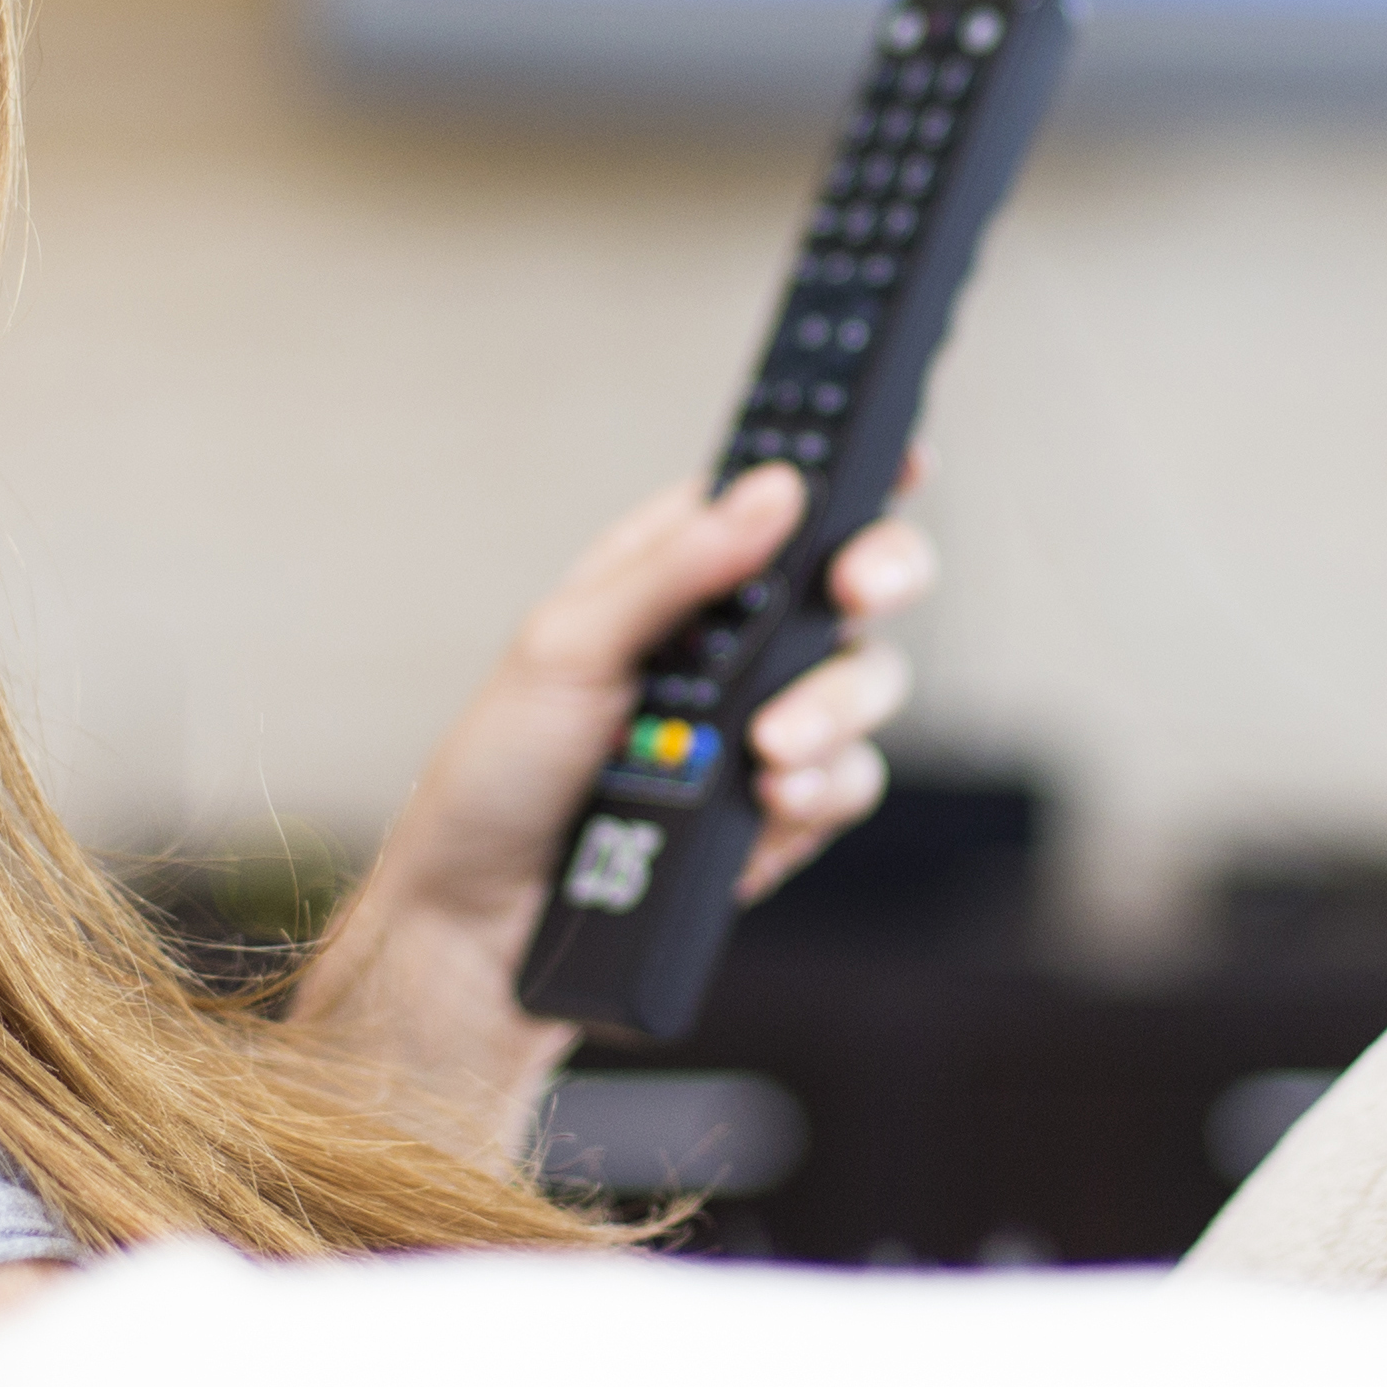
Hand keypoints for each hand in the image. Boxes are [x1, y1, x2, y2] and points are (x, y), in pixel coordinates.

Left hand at [285, 461, 938, 1154]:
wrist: (484, 933)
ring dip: (836, 706)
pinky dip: (822, 787)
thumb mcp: (565, 648)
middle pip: (852, 578)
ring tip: (771, 746)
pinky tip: (772, 803)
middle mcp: (731, 644)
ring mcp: (763, 727)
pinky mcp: (781, 811)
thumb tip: (773, 490)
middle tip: (857, 589)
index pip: (774, 500)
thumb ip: (674, 568)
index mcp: (671, 576)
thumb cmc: (496, 779)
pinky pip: (850, 780)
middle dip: (879, 571)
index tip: (903, 452)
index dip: (848, 466)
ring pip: (867, 681)